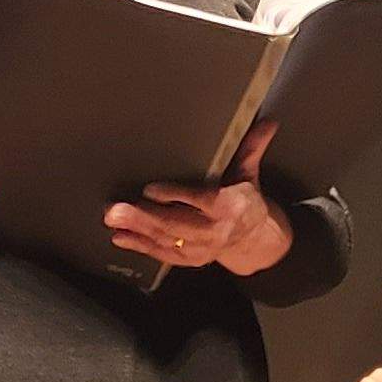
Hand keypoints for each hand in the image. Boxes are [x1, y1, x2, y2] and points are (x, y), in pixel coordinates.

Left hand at [106, 122, 290, 276]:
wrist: (254, 237)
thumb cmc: (244, 197)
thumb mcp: (249, 172)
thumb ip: (251, 147)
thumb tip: (268, 122)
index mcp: (231, 205)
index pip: (201, 199)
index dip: (176, 195)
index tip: (149, 189)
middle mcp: (216, 230)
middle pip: (177, 223)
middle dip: (144, 217)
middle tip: (115, 209)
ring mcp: (203, 248)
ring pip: (167, 239)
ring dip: (137, 230)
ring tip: (113, 220)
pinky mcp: (191, 259)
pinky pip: (164, 254)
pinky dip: (141, 246)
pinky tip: (120, 237)